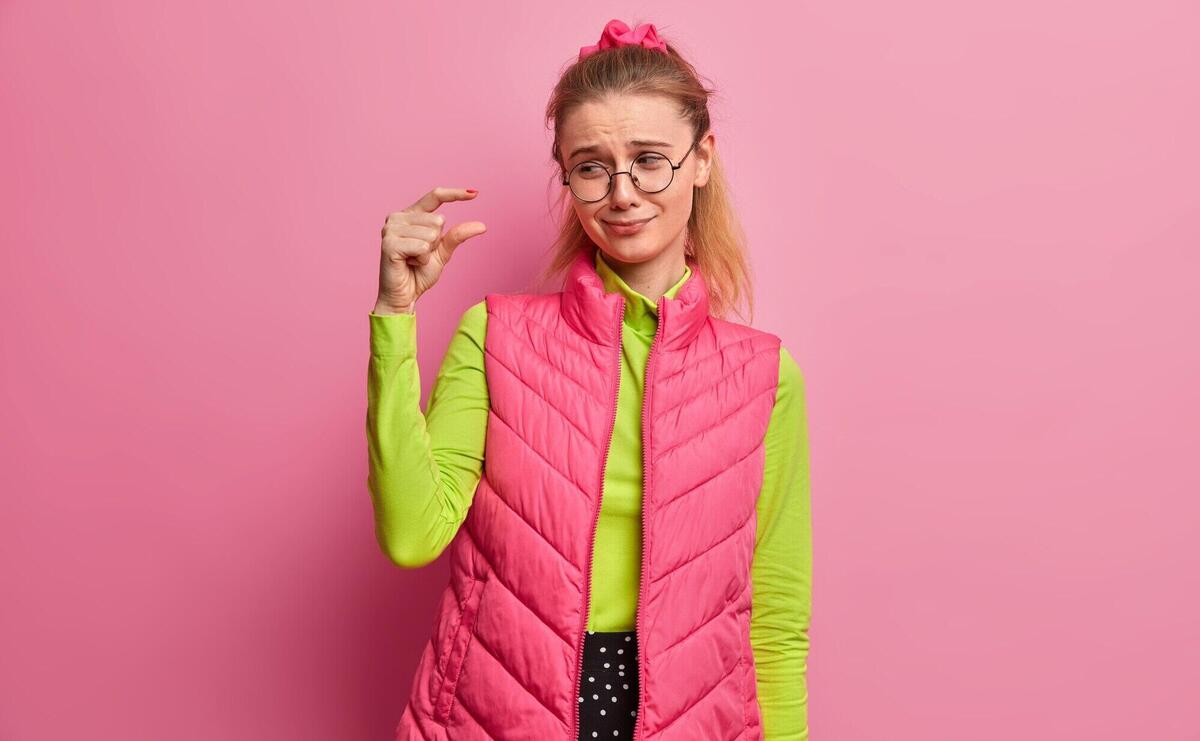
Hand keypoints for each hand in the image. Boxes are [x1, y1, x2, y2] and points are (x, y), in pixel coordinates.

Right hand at [375, 187, 486, 313]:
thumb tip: (482, 226)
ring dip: (427, 253)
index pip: (434, 197)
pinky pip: (422, 247)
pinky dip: (421, 259)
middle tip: (419, 256)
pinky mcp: (389, 243)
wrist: (403, 296)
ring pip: (431, 234)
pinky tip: (408, 264)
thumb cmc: (418, 274)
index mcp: (409, 215)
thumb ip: (457, 236)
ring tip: (412, 260)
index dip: (455, 194)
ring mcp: (390, 229)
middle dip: (435, 243)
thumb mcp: (442, 252)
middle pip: (438, 220)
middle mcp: (397, 217)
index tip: (475, 193)